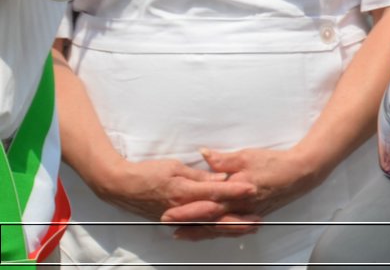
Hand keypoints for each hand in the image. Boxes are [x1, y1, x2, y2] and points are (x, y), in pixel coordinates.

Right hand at [89, 157, 256, 225]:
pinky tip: (224, 232)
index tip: (252, 188)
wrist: (121, 187)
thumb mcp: (176, 167)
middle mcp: (182, 209)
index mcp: (183, 191)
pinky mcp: (173, 222)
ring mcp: (177, 218)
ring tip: (248, 228)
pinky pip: (196, 229)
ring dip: (228, 228)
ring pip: (207, 226)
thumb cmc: (147, 173)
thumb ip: (200, 175)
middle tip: (257, 220)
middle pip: (214, 216)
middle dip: (237, 218)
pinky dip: (212, 231)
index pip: (214, 191)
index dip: (234, 190)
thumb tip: (220, 178)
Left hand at [161, 146, 323, 223]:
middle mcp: (240, 208)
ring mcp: (247, 214)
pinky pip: (231, 227)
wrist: (300, 173)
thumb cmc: (275, 163)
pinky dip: (218, 231)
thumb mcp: (247, 156)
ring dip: (200, 231)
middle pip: (210, 221)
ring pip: (220, 228)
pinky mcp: (253, 215)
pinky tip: (210, 231)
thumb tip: (203, 154)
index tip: (169, 213)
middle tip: (169, 227)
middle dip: (188, 225)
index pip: (207, 205)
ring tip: (183, 234)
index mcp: (236, 193)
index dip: (187, 210)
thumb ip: (223, 159)